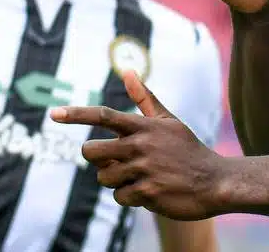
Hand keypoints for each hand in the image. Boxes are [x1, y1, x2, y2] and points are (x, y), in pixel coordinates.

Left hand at [51, 71, 229, 221]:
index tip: (54, 113)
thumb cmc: (188, 149)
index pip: (103, 116)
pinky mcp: (146, 193)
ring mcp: (143, 170)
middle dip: (96, 158)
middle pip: (91, 151)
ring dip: (116, 180)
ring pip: (103, 177)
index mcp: (143, 126)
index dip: (76, 114)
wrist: (214, 181)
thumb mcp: (168, 121)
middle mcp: (140, 146)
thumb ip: (144, 98)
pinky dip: (129, 197)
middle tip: (113, 160)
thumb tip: (127, 71)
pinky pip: (119, 197)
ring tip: (138, 176)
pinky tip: (148, 191)